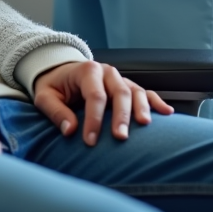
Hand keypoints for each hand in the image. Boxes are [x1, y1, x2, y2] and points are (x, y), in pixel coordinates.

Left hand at [32, 62, 172, 145]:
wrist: (60, 72)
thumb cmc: (53, 86)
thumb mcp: (45, 97)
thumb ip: (56, 112)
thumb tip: (70, 129)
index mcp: (86, 70)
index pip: (94, 95)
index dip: (94, 119)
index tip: (91, 141)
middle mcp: (106, 72)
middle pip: (119, 92)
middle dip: (121, 115)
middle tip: (121, 136)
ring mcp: (119, 78)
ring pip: (135, 91)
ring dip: (141, 108)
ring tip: (144, 125)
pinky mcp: (127, 86)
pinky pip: (145, 92)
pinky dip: (156, 101)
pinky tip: (167, 112)